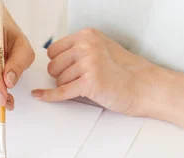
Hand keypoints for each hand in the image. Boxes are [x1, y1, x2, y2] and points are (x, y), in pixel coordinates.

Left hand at [32, 28, 156, 115]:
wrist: (144, 86)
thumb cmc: (124, 71)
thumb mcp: (101, 49)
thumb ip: (79, 50)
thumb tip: (52, 59)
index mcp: (88, 35)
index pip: (53, 51)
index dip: (58, 63)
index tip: (66, 69)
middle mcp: (87, 46)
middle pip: (53, 66)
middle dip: (62, 76)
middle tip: (80, 80)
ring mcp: (89, 63)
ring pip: (58, 80)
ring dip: (69, 87)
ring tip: (88, 86)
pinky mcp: (90, 82)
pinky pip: (61, 92)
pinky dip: (49, 96)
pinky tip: (40, 96)